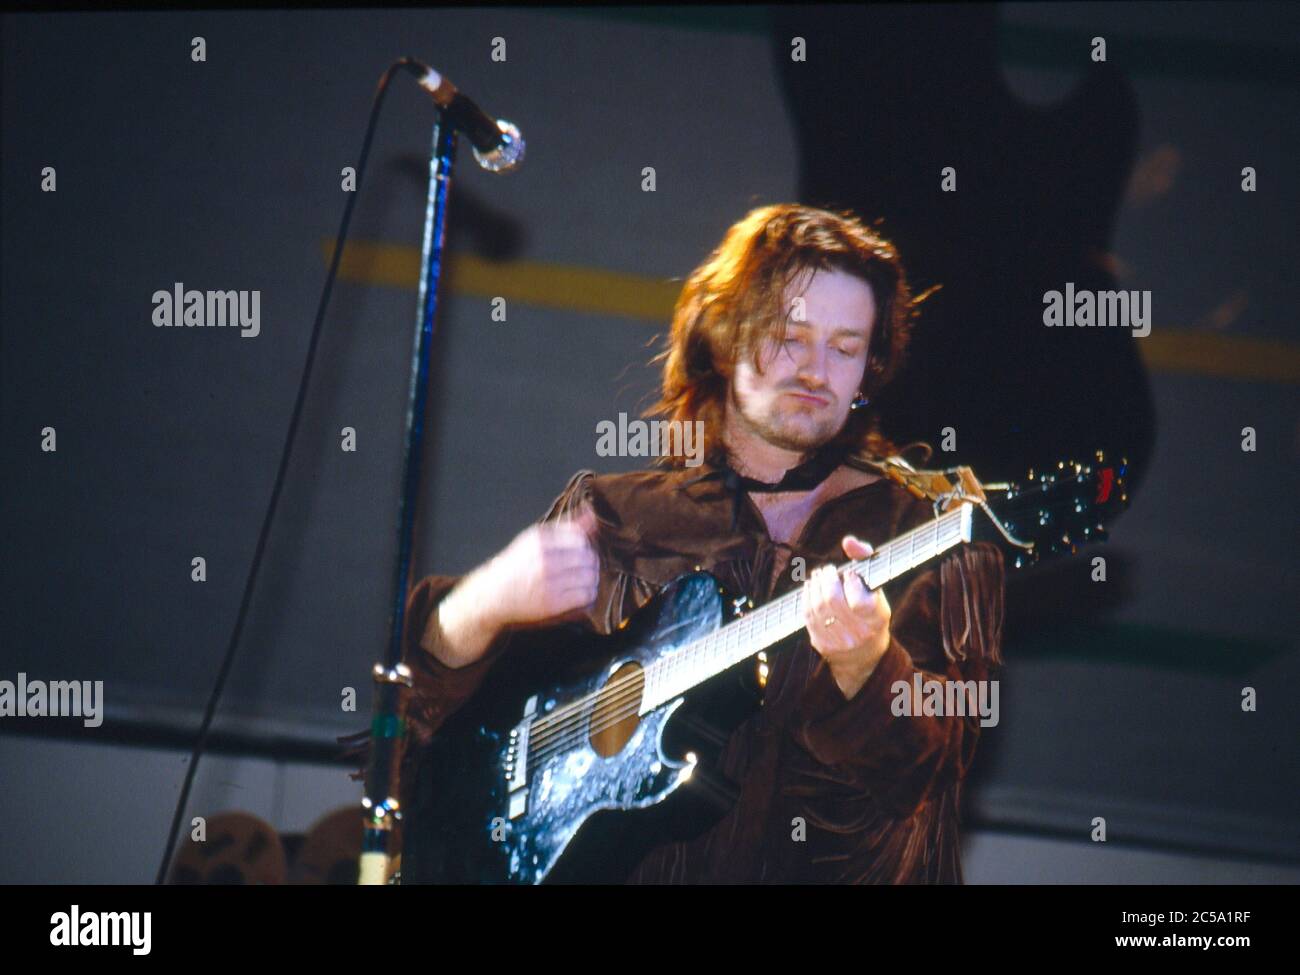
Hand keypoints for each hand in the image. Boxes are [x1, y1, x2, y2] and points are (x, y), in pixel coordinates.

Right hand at [430, 506, 599, 667]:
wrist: (493, 594)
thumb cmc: (517, 565)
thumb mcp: (536, 539)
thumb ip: (566, 527)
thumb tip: (592, 514)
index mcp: (540, 539)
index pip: (580, 538)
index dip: (585, 547)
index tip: (580, 553)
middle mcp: (544, 559)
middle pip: (587, 557)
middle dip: (591, 563)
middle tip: (585, 569)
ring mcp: (548, 582)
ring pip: (589, 576)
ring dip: (591, 579)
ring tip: (584, 581)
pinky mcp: (552, 603)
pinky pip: (585, 595)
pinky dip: (588, 594)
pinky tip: (581, 594)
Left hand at [803, 534, 891, 697]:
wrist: (864, 656)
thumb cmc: (870, 612)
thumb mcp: (876, 589)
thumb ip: (865, 559)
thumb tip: (848, 541)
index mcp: (876, 619)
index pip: (859, 601)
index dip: (851, 582)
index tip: (849, 574)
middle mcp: (858, 633)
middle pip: (833, 600)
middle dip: (826, 579)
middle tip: (828, 570)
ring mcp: (838, 640)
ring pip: (817, 606)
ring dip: (815, 585)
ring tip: (819, 576)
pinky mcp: (821, 643)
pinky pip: (807, 615)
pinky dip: (807, 596)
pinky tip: (811, 587)